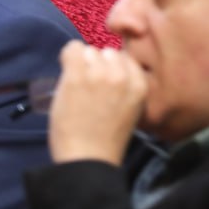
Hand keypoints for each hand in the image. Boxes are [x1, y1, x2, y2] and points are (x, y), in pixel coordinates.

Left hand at [47, 42, 148, 165]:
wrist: (88, 159)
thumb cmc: (106, 140)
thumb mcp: (129, 110)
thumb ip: (124, 87)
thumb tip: (106, 64)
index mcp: (140, 86)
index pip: (126, 59)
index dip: (112, 69)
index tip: (104, 84)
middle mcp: (123, 76)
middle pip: (107, 52)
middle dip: (98, 65)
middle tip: (90, 87)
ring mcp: (99, 74)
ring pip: (89, 51)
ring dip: (82, 65)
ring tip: (79, 87)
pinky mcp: (77, 76)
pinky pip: (72, 49)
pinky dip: (68, 57)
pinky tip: (67, 74)